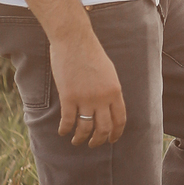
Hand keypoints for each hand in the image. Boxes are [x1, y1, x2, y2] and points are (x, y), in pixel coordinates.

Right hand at [53, 25, 127, 146]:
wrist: (74, 40)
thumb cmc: (91, 53)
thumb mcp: (109, 72)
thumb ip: (110, 90)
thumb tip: (109, 106)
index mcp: (115, 91)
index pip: (120, 120)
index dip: (116, 133)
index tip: (111, 140)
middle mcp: (102, 98)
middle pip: (104, 128)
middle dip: (99, 140)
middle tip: (93, 144)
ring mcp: (85, 98)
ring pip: (85, 128)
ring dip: (81, 138)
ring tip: (77, 141)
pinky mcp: (68, 97)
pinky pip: (68, 121)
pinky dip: (65, 129)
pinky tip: (63, 131)